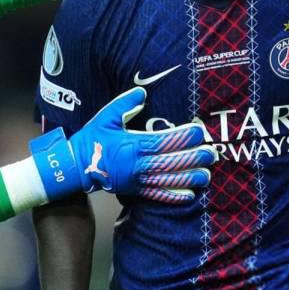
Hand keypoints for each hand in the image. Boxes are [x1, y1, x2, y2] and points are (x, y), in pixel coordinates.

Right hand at [30, 87, 215, 202]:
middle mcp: (137, 164)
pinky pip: (157, 195)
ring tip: (207, 176)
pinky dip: (174, 196)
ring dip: (189, 178)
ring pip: (168, 180)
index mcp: (132, 145)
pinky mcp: (135, 190)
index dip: (183, 138)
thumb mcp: (105, 117)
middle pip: (171, 161)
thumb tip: (142, 93)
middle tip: (212, 154)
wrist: (76, 167)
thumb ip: (124, 104)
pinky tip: (189, 195)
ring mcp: (137, 179)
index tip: (199, 132)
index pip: (164, 141)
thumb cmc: (92, 140)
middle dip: (193, 158)